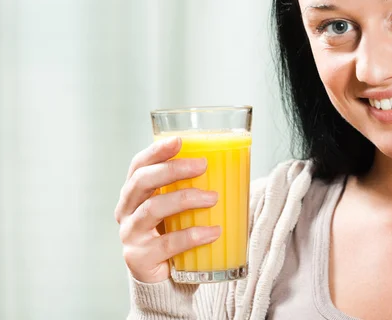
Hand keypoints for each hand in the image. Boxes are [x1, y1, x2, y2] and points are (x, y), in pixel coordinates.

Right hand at [114, 137, 220, 282]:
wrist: (167, 283)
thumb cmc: (176, 236)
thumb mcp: (180, 209)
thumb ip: (191, 189)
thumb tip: (232, 164)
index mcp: (134, 194)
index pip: (139, 166)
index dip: (156, 151)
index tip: (179, 140)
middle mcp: (126, 211)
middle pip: (142, 182)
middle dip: (172, 169)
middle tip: (202, 165)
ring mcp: (130, 235)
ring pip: (153, 209)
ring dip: (185, 199)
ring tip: (213, 198)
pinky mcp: (139, 258)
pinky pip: (166, 244)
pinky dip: (192, 235)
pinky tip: (213, 232)